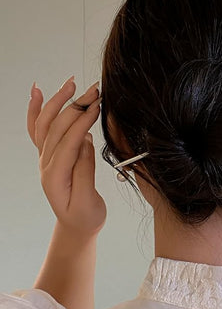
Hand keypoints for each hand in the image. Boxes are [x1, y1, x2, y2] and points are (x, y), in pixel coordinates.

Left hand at [27, 76, 105, 235]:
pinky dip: (36, 110)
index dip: (82, 122)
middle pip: (57, 127)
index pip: (68, 141)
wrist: (76, 226)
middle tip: (94, 90)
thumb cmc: (85, 217)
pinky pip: (38, 129)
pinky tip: (38, 92)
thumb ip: (85, 171)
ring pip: (46, 124)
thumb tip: (85, 140)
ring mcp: (45, 158)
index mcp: (55, 176)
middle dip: (75, 106)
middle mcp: (46, 164)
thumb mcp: (88, 201)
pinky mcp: (50, 155)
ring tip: (71, 83)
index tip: (97, 105)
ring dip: (57, 101)